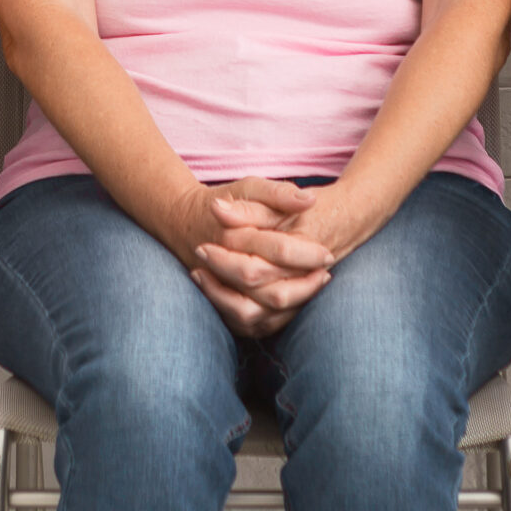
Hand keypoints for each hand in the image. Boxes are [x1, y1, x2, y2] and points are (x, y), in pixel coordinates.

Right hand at [171, 178, 331, 337]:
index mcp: (233, 235)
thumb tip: (309, 200)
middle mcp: (223, 268)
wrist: (184, 221)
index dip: (307, 254)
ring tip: (315, 286)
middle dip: (305, 286)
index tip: (327, 253)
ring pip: (257, 314)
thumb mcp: (249, 187)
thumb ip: (277, 193)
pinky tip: (294, 301)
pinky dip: (273, 317)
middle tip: (326, 273)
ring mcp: (218, 289)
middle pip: (270, 292)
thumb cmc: (224, 201)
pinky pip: (247, 324)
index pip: (278, 251)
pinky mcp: (219, 304)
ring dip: (291, 304)